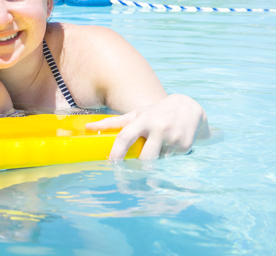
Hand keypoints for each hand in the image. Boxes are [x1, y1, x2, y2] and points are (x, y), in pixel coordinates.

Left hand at [86, 94, 208, 160]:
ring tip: (161, 146)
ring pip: (159, 161)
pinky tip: (173, 144)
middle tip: (137, 169)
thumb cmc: (155, 112)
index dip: (117, 152)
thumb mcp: (136, 114)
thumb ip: (113, 123)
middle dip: (141, 166)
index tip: (111, 164)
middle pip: (145, 157)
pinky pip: (172, 159)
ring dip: (157, 159)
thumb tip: (87, 127)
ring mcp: (174, 137)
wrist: (188, 107)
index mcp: (143, 120)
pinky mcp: (186, 145)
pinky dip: (169, 156)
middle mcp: (159, 127)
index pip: (126, 137)